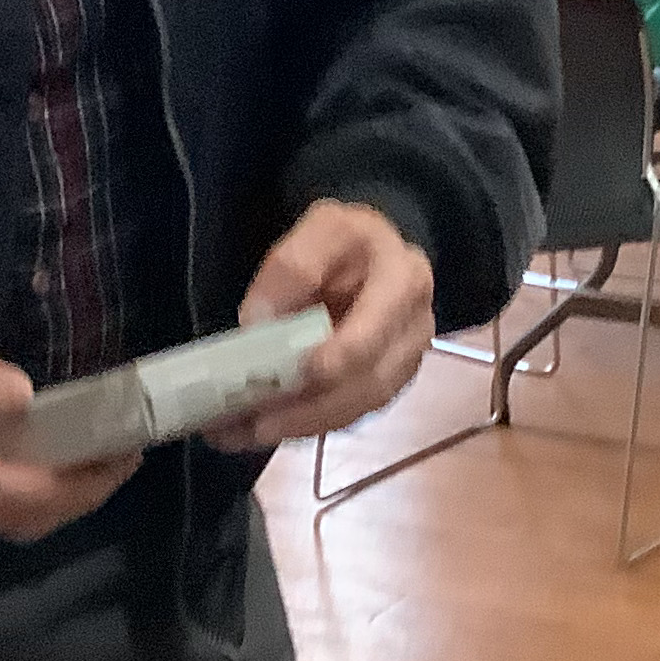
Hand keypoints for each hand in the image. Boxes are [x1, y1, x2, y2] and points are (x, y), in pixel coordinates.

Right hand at [0, 316, 137, 543]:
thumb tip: (23, 398)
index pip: (14, 491)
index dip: (72, 483)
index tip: (118, 457)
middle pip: (23, 517)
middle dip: (82, 494)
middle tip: (125, 456)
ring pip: (15, 522)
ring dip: (64, 499)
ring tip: (103, 460)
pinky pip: (1, 514)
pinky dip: (40, 496)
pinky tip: (61, 465)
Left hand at [207, 200, 436, 452]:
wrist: (374, 255)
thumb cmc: (347, 242)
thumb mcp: (319, 228)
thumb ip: (291, 267)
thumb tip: (258, 321)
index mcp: (404, 281)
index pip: (377, 328)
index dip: (343, 356)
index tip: (303, 373)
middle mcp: (414, 330)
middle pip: (369, 383)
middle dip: (311, 409)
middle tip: (256, 423)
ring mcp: (404, 364)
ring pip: (357, 408)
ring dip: (301, 426)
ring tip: (244, 433)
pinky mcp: (385, 387)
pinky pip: (347, 415)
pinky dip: (303, 427)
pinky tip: (257, 431)